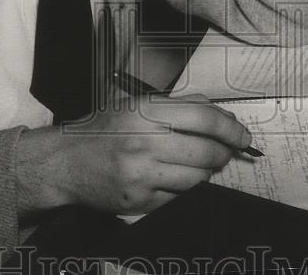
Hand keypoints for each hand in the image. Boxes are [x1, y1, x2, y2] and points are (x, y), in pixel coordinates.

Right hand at [14, 96, 251, 216]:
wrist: (64, 163)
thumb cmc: (102, 131)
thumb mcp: (137, 105)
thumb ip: (179, 107)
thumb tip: (223, 117)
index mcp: (146, 111)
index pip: (204, 118)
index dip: (231, 128)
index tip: (243, 135)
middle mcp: (144, 141)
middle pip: (206, 151)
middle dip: (224, 153)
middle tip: (227, 152)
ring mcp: (142, 174)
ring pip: (197, 178)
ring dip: (206, 172)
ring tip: (200, 164)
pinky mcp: (139, 201)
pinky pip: (179, 197)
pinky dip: (184, 189)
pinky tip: (175, 178)